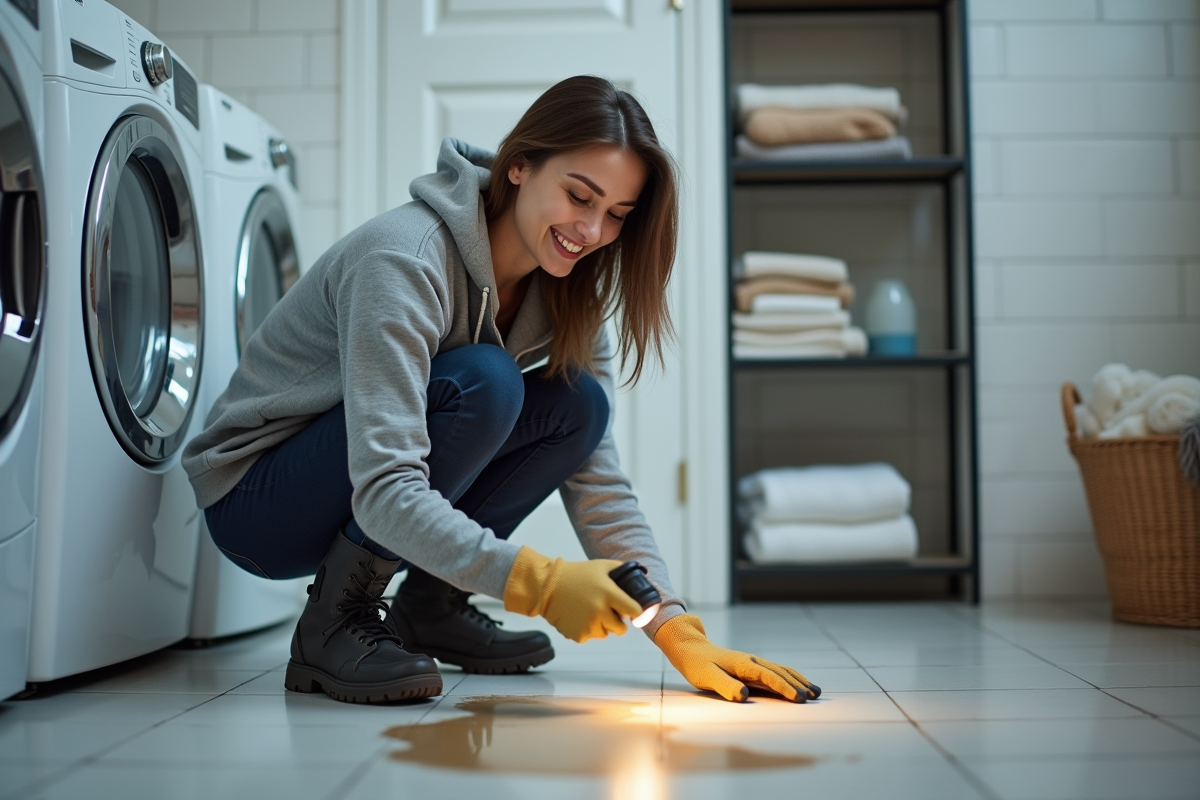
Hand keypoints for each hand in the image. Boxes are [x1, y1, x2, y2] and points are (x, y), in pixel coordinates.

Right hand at [503, 546, 643, 642]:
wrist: (546, 586)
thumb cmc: (576, 574)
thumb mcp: (601, 566)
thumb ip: (622, 570)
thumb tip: (641, 575)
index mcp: (609, 594)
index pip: (635, 611)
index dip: (635, 611)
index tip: (631, 611)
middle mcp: (600, 611)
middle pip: (621, 629)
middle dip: (617, 621)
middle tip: (607, 611)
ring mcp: (588, 625)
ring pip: (605, 634)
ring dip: (601, 626)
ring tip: (589, 611)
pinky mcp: (578, 635)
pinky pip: (589, 636)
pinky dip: (586, 629)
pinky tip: (578, 616)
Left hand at [654, 614, 820, 702]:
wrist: (690, 647)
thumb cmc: (696, 664)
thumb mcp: (706, 676)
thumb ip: (725, 686)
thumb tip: (744, 695)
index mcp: (744, 665)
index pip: (769, 677)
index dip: (785, 688)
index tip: (800, 698)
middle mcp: (752, 662)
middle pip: (780, 673)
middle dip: (798, 684)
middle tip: (815, 696)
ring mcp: (752, 663)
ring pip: (781, 670)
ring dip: (798, 680)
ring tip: (815, 691)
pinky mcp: (750, 666)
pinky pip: (775, 671)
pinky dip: (789, 677)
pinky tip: (796, 683)